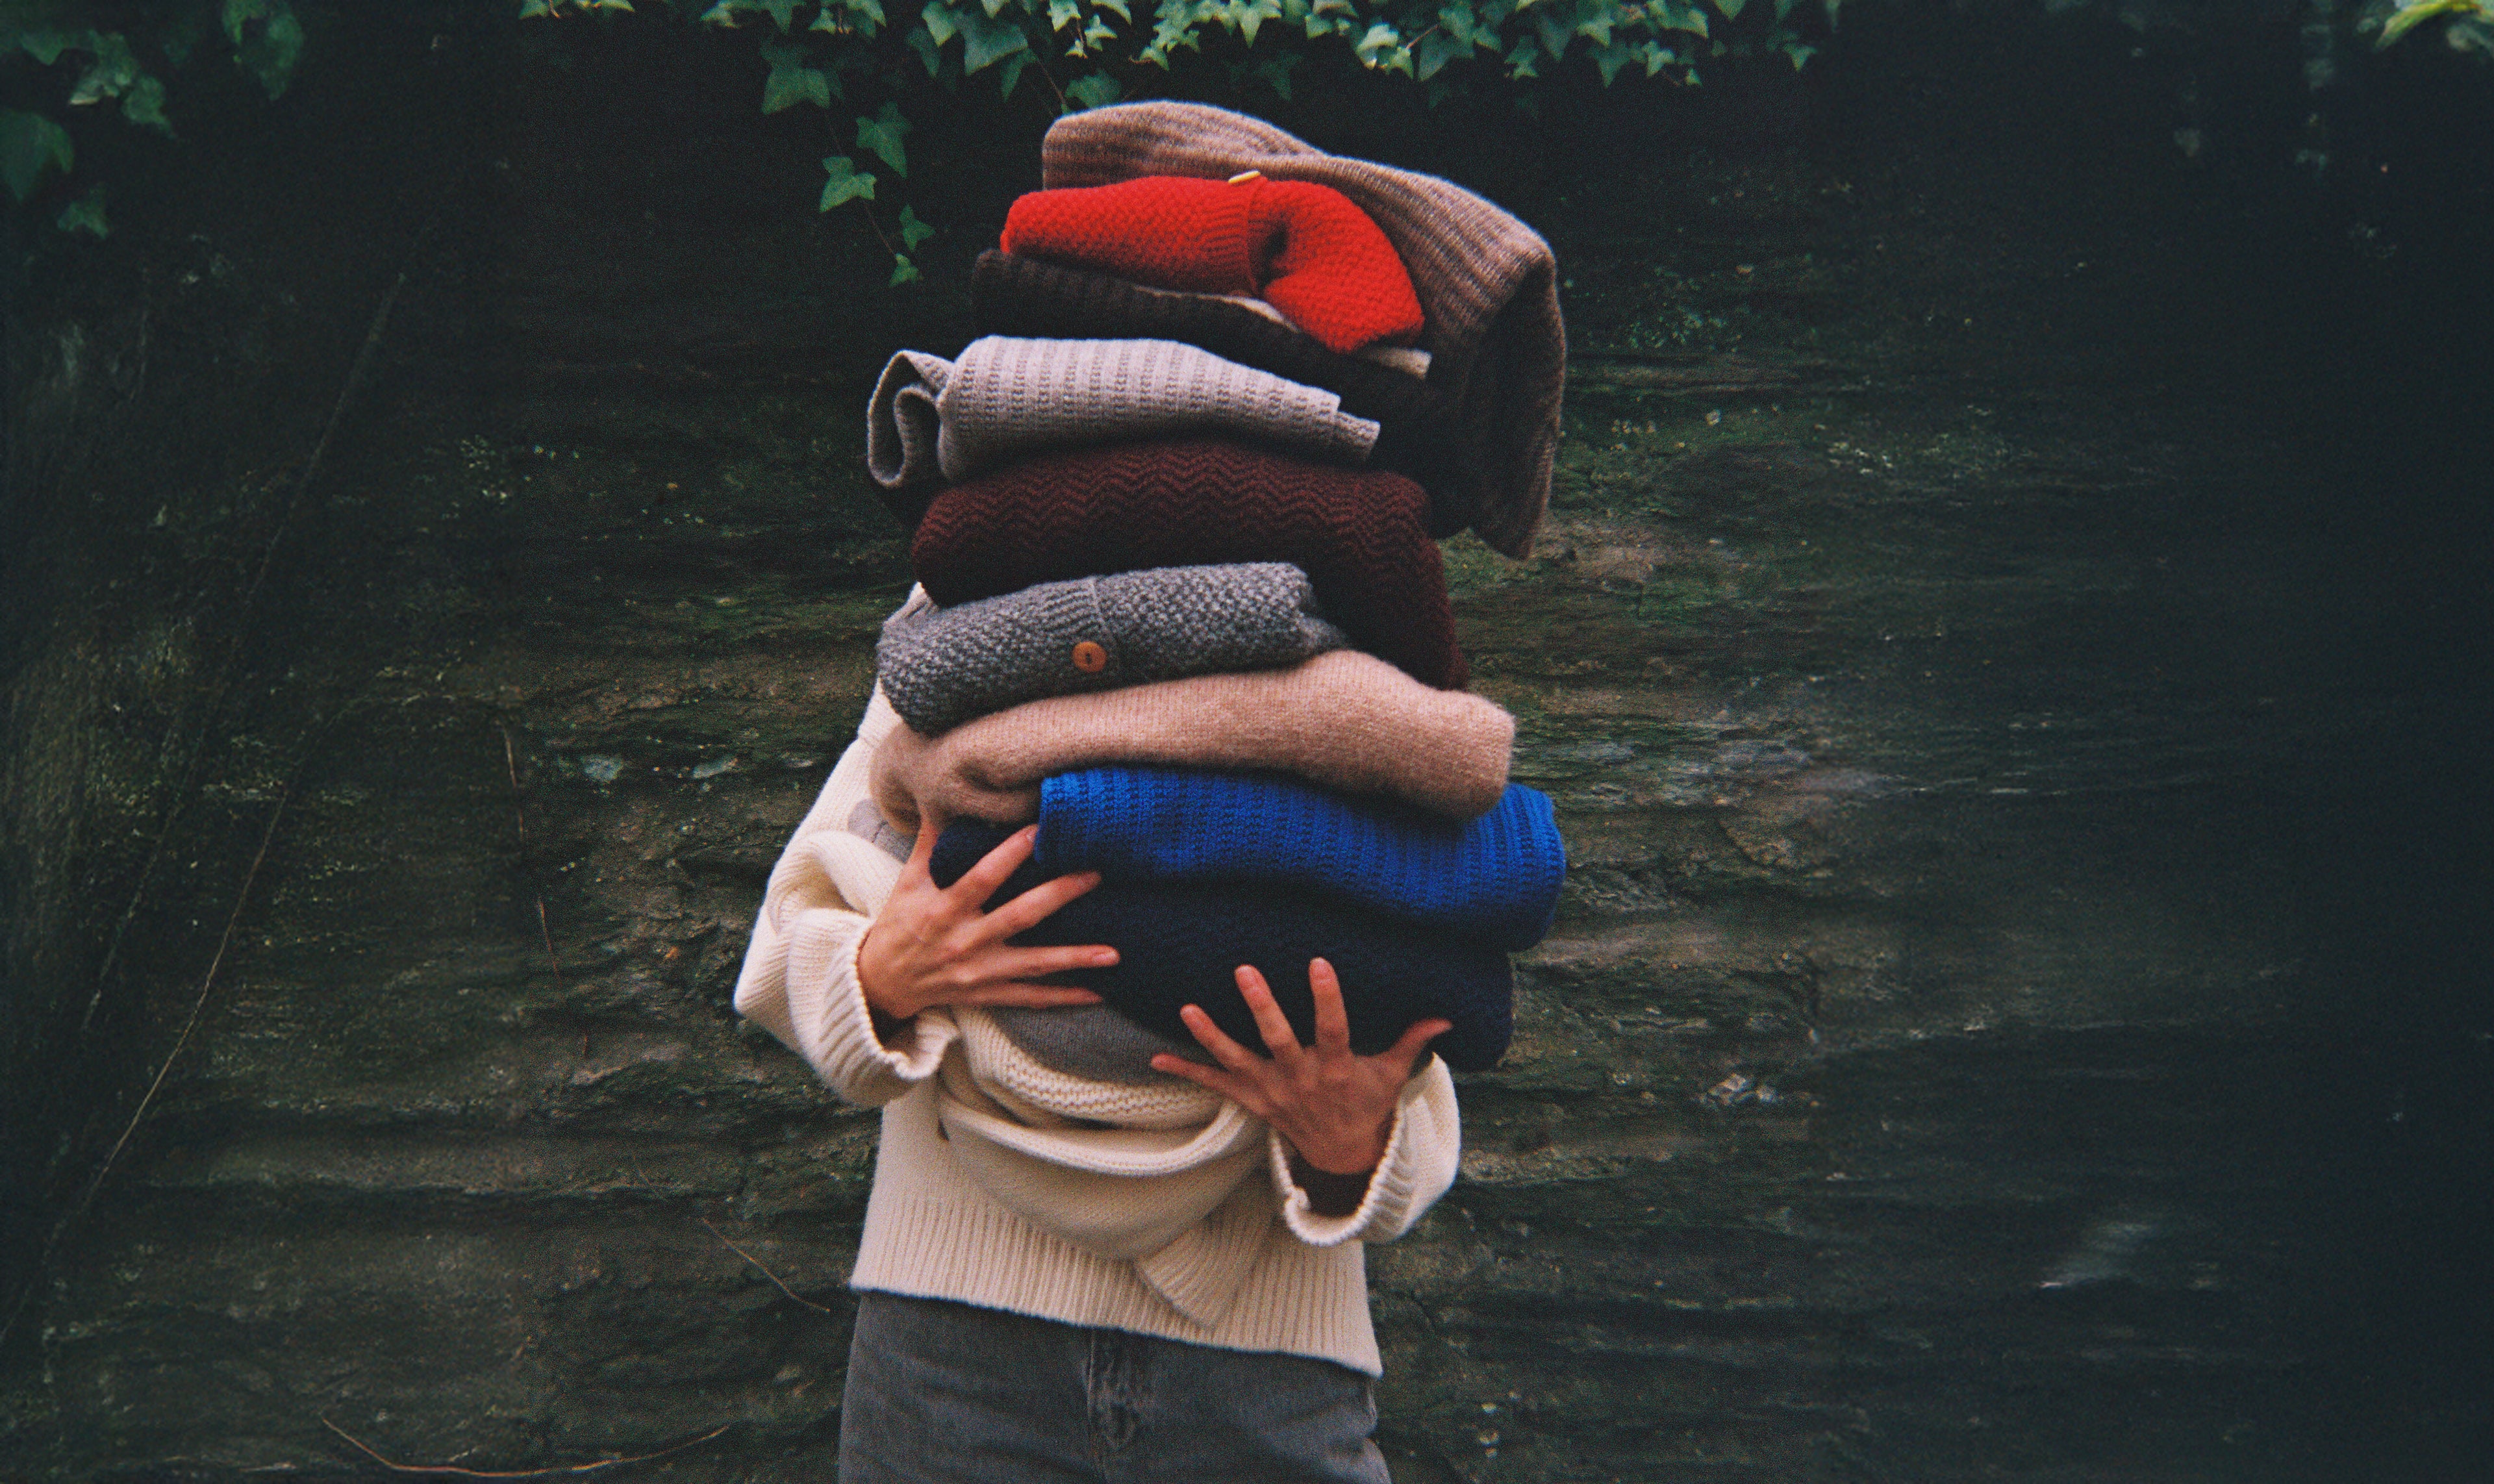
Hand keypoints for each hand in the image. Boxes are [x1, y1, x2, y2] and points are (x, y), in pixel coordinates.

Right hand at [857, 824, 1117, 1021]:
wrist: (880, 983)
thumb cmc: (897, 925)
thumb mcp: (907, 882)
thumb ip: (928, 843)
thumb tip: (938, 798)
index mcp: (945, 909)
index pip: (982, 878)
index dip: (1011, 854)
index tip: (1041, 831)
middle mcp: (966, 941)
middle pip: (1020, 916)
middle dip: (1060, 895)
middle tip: (1096, 874)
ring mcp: (980, 972)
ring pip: (1034, 964)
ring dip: (1075, 958)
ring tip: (1113, 953)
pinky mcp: (987, 994)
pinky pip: (1031, 998)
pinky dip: (1064, 997)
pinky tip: (1097, 992)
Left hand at [1152, 957, 1449, 1176]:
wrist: (1343, 1154)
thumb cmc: (1368, 1102)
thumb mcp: (1393, 1074)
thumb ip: (1412, 1039)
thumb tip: (1447, 1014)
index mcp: (1336, 1067)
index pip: (1333, 1028)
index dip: (1326, 998)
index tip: (1318, 963)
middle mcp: (1301, 1078)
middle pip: (1278, 1039)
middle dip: (1261, 1007)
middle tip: (1243, 971)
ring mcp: (1273, 1091)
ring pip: (1238, 1060)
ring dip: (1211, 1035)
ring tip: (1187, 1009)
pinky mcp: (1252, 1100)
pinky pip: (1216, 1085)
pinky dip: (1188, 1070)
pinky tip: (1157, 1057)